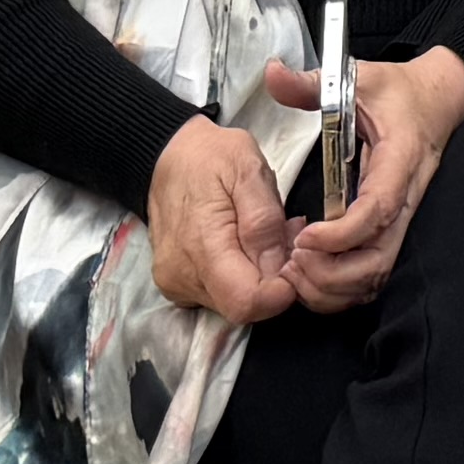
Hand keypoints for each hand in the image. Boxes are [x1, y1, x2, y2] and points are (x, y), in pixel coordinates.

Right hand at [141, 117, 300, 327]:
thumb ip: (263, 221)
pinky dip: (242, 273)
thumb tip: (278, 267)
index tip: (297, 258)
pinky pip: (219, 292)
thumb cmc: (210, 157)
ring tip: (268, 231)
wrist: (166, 157)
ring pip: (233, 300)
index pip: (246, 303)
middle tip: (286, 234)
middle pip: (243, 306)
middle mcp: (183, 278)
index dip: (281, 291)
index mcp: (202, 249)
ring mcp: (176, 285)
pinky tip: (249, 242)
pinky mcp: (176, 285)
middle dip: (275, 277)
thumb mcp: (248, 170)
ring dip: (260, 274)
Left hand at [259, 44, 463, 309]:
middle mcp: (405, 198)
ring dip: (334, 285)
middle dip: (331, 272)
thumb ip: (312, 83)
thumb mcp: (359, 77)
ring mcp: (401, 219)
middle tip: (293, 259)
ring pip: (375, 276)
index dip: (342, 233)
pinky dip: (341, 286)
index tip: (306, 236)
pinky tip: (313, 270)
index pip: (378, 208)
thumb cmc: (401, 94)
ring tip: (297, 270)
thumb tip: (272, 74)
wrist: (440, 100)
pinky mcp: (392, 230)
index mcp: (400, 158)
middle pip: (377, 260)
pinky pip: (372, 274)